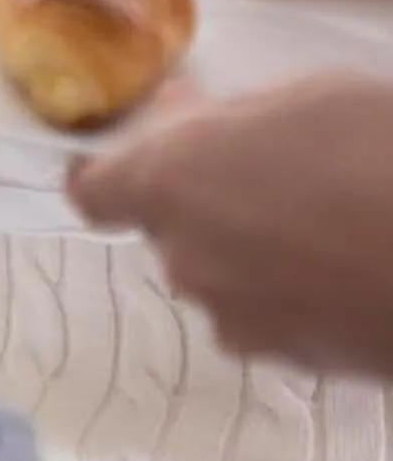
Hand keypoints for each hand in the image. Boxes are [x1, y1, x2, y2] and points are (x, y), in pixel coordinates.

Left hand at [67, 76, 392, 377]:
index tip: (142, 157)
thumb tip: (182, 117)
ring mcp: (238, 320)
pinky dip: (298, 294)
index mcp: (171, 184)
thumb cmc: (386, 157)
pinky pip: (273, 316)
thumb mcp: (309, 98)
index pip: (95, 191)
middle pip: (171, 232)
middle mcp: (186, 260)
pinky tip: (352, 264)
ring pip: (225, 278)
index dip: (115, 174)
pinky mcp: (291, 361)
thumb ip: (228, 117)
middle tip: (277, 171)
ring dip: (258, 253)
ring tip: (331, 218)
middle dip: (210, 204)